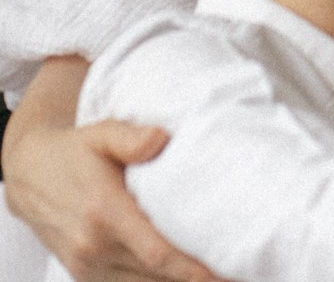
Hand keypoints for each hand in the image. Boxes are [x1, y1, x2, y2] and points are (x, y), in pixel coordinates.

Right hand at [1, 117, 224, 281]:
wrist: (28, 175)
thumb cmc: (72, 152)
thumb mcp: (101, 132)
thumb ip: (130, 136)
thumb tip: (160, 138)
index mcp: (103, 212)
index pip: (157, 252)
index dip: (193, 270)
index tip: (226, 275)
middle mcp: (93, 246)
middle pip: (155, 275)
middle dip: (197, 278)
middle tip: (240, 273)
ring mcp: (86, 264)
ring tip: (222, 276)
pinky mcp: (83, 273)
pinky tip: (184, 277)